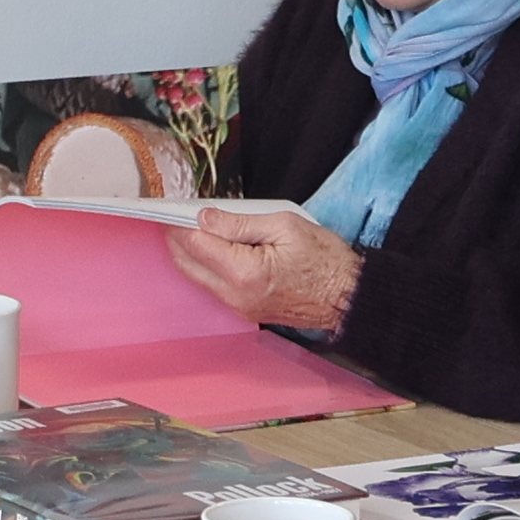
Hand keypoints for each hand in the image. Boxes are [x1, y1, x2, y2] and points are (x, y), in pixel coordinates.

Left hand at [169, 204, 359, 332]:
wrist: (348, 297)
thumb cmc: (326, 260)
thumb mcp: (285, 225)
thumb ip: (239, 223)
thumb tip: (205, 217)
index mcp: (244, 272)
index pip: (196, 244)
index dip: (179, 223)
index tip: (171, 207)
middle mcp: (235, 295)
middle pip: (188, 264)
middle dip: (177, 238)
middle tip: (175, 215)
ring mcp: (239, 307)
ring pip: (198, 277)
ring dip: (190, 253)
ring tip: (193, 227)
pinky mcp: (245, 311)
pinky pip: (214, 287)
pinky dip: (206, 266)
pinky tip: (212, 248)